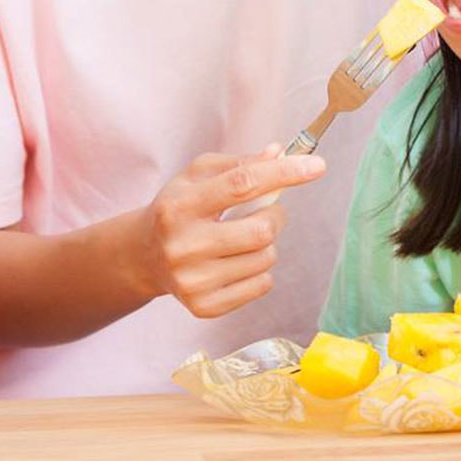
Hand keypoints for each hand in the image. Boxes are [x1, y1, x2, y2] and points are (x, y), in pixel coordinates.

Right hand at [135, 146, 325, 318]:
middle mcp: (182, 245)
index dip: (283, 174)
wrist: (144, 256)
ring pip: (265, 258)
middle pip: (260, 230)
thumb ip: (239, 163)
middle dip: (276, 215)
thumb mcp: (198, 176)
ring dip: (267, 243)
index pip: (242, 184)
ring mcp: (192, 280)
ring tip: (245, 236)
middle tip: (268, 210)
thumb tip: (279, 154)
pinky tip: (238, 261)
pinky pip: (262, 285)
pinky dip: (261, 270)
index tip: (316, 166)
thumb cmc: (179, 208)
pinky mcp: (203, 306)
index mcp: (180, 205)